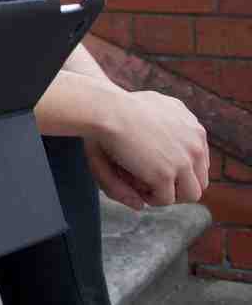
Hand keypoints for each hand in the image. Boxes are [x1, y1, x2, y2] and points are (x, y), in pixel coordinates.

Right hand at [87, 89, 208, 208]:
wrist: (107, 109)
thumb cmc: (117, 107)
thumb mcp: (143, 116)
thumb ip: (158, 137)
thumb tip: (167, 170)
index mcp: (193, 126)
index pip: (200, 160)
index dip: (181, 169)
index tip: (160, 170)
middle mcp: (195, 143)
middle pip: (200, 179)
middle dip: (178, 185)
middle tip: (153, 184)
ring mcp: (183, 160)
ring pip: (190, 194)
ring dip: (168, 194)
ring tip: (145, 188)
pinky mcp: (165, 174)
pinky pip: (166, 199)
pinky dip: (150, 198)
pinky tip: (134, 185)